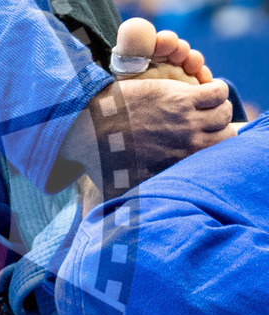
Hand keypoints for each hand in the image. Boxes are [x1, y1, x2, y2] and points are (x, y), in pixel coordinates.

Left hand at [62, 78, 235, 188]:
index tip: (208, 141)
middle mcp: (189, 146)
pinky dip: (216, 90)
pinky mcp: (179, 97)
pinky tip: (204, 89)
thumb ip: (132, 204)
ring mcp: (186, 121)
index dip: (217, 149)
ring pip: (224, 112)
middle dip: (219, 128)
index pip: (220, 160)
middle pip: (227, 136)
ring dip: (218, 107)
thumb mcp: (119, 189)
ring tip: (205, 104)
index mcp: (179, 166)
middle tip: (205, 120)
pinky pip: (216, 92)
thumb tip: (130, 224)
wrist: (87, 127)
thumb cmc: (101, 157)